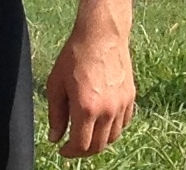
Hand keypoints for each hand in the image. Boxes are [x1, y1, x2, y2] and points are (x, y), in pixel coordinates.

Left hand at [44, 29, 133, 156]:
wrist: (102, 34)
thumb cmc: (75, 56)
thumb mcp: (56, 84)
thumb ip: (56, 115)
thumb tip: (55, 138)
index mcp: (86, 108)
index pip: (81, 145)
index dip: (69, 152)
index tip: (62, 149)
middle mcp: (107, 110)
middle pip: (98, 146)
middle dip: (83, 151)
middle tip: (73, 146)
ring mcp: (121, 104)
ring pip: (113, 137)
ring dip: (99, 141)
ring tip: (87, 134)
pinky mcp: (130, 97)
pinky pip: (124, 123)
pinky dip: (113, 129)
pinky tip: (102, 122)